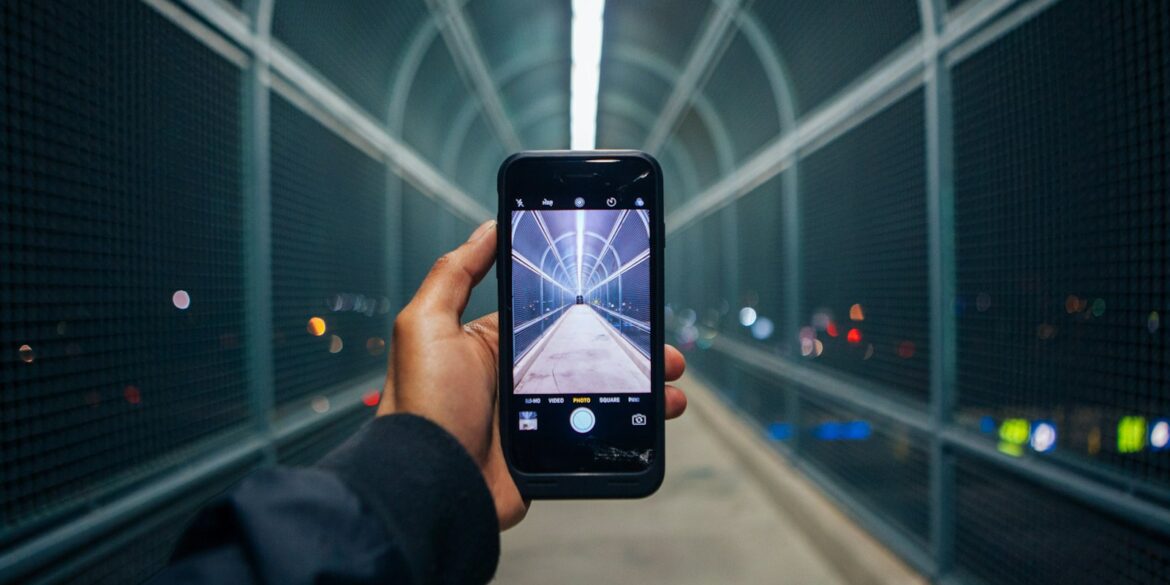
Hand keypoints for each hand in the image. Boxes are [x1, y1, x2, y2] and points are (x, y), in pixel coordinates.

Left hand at [378, 219, 687, 529]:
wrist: (432, 485)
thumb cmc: (423, 405)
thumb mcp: (427, 325)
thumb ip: (455, 272)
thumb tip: (487, 228)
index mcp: (493, 345)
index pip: (553, 314)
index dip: (589, 305)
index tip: (623, 295)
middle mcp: (517, 378)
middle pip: (587, 352)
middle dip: (628, 346)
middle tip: (662, 344)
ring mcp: (537, 416)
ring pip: (603, 392)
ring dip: (643, 384)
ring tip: (671, 380)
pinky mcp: (550, 452)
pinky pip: (601, 435)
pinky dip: (634, 426)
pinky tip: (657, 414)